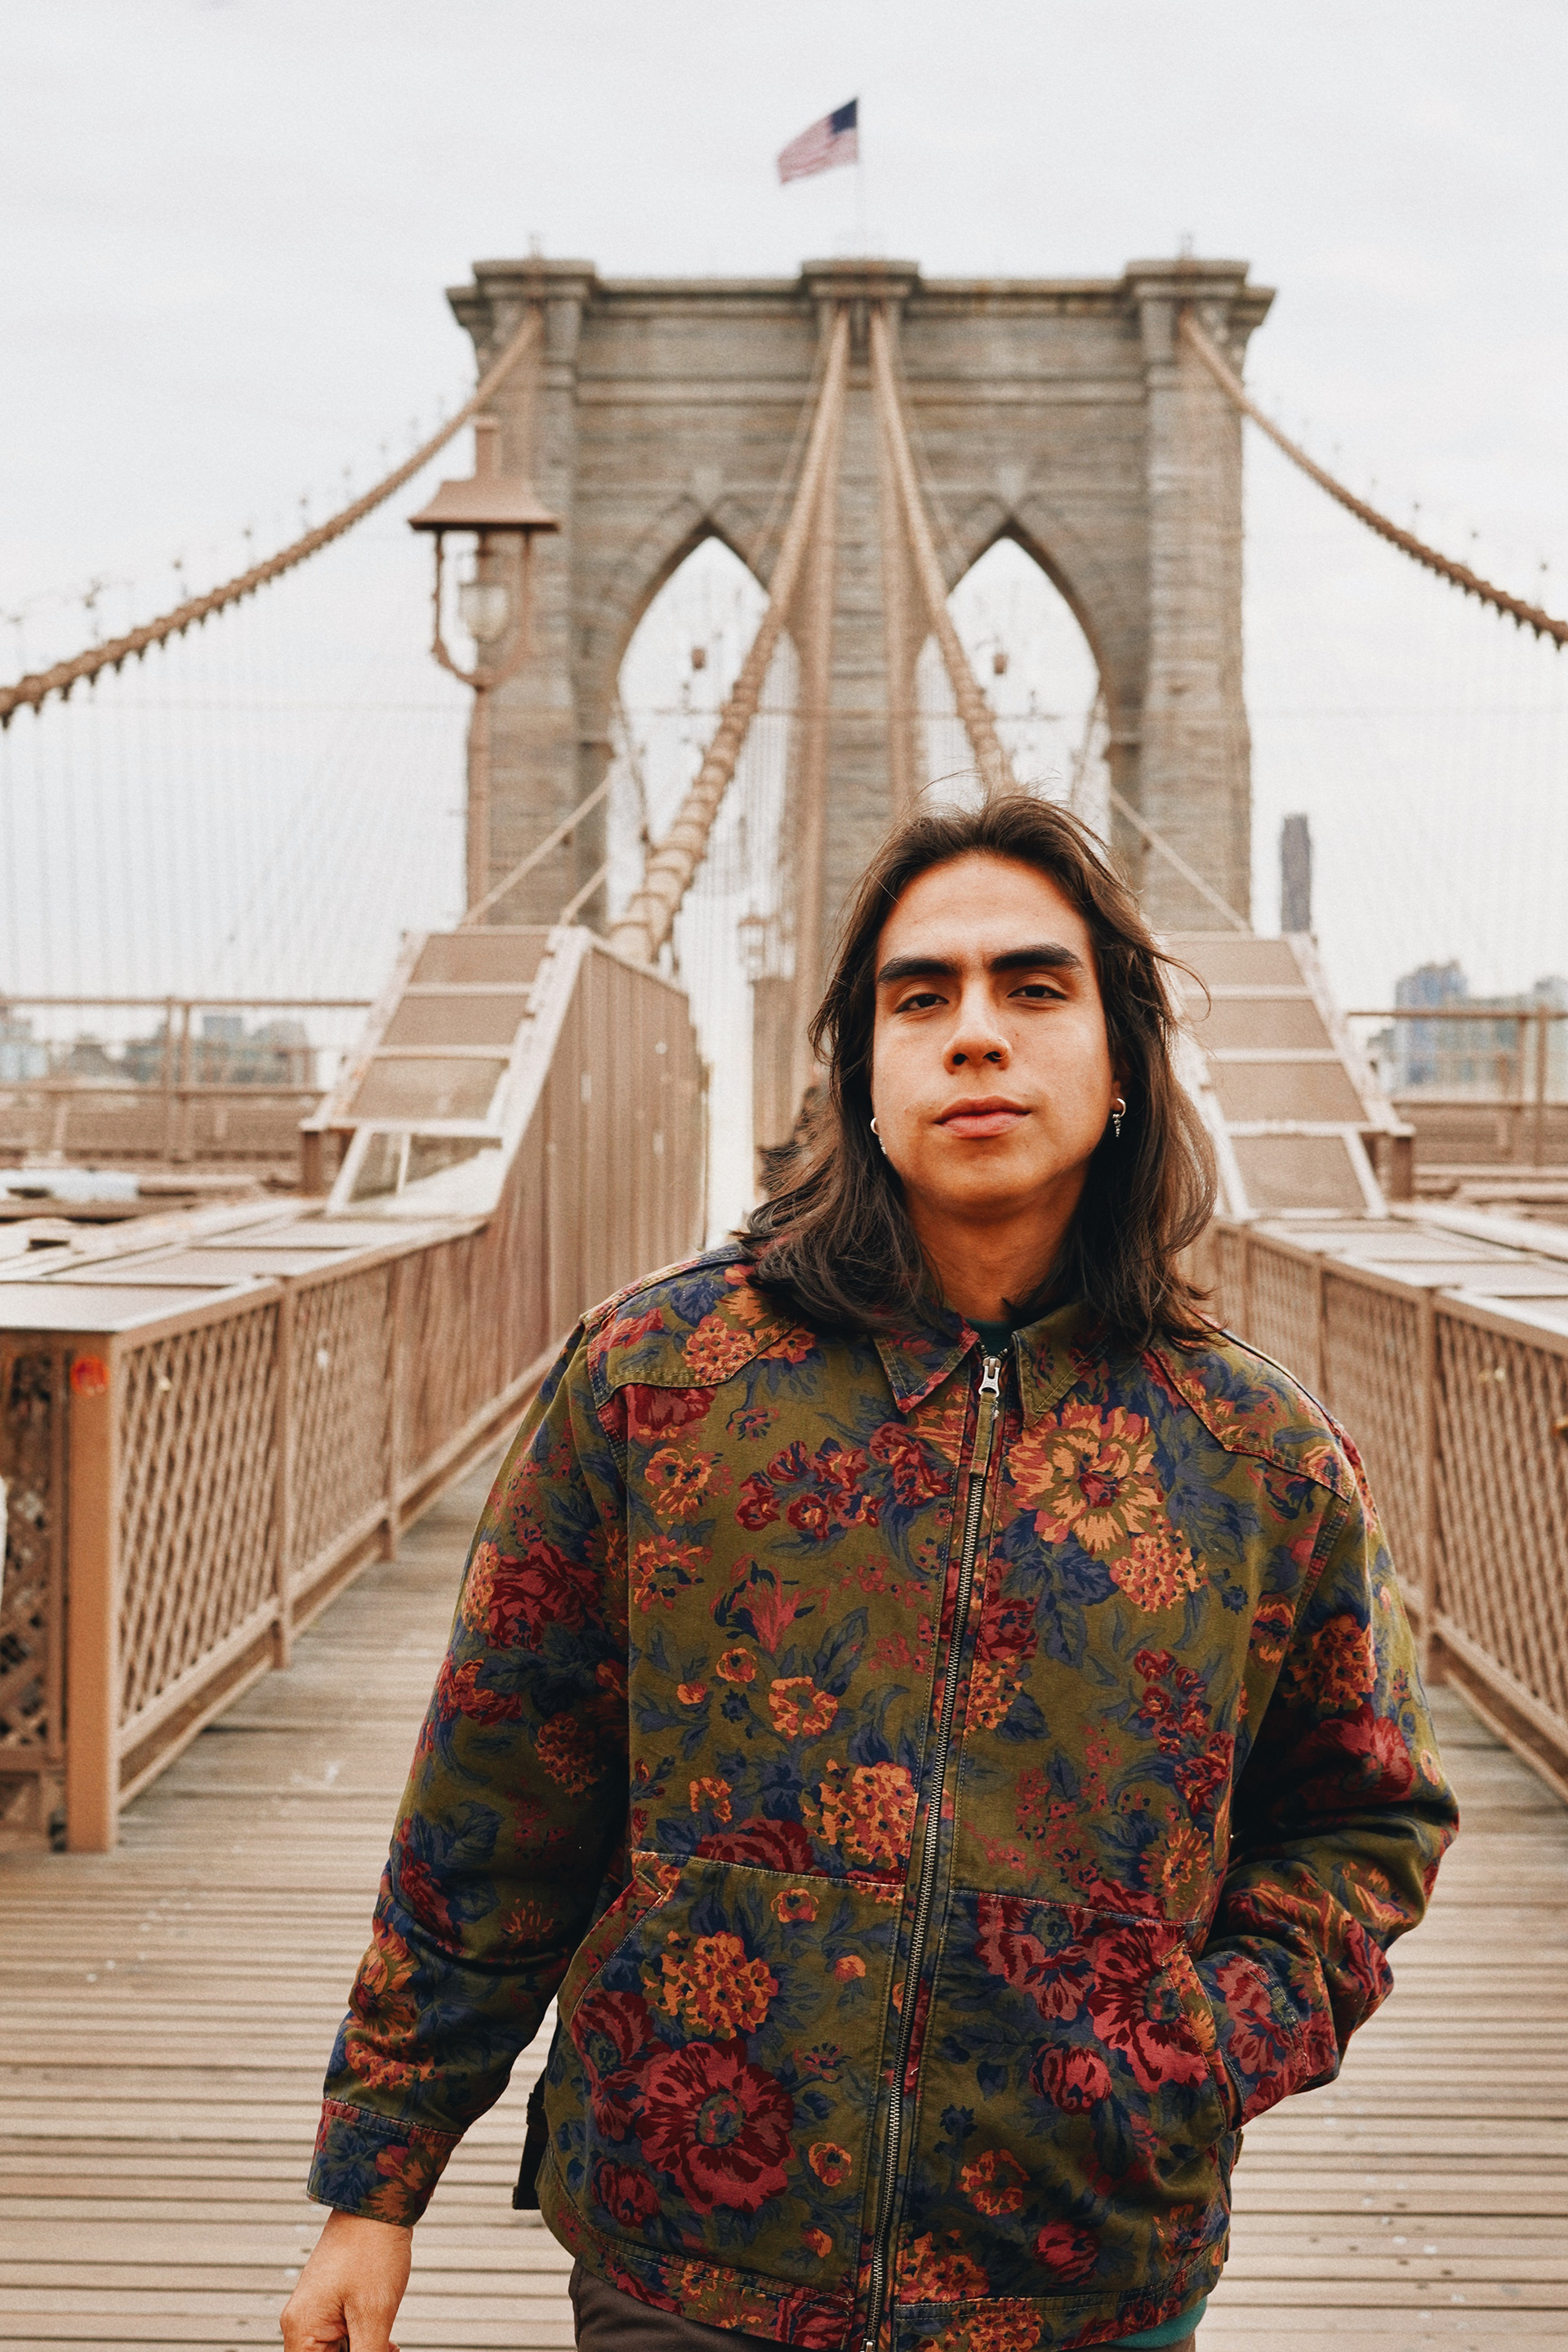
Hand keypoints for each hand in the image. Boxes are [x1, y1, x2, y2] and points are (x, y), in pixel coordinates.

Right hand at [280, 2208, 412, 2350]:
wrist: (377, 2202)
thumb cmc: (372, 2249)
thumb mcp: (374, 2315)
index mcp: (301, 2330)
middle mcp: (300, 2323)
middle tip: (387, 2350)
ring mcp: (313, 2312)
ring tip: (387, 2345)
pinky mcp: (328, 2303)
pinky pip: (340, 2339)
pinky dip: (361, 2343)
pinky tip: (385, 2342)